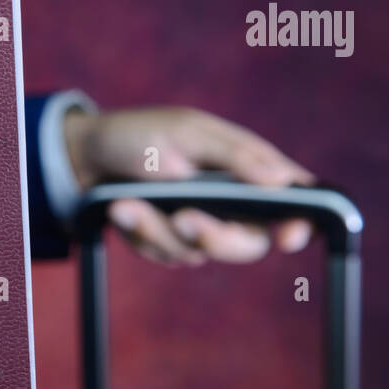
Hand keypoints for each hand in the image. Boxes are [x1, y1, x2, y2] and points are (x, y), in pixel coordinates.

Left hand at [63, 106, 315, 265]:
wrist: (86, 156)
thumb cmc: (141, 134)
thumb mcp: (186, 133)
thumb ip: (234, 157)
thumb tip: (281, 180)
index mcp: (249, 169)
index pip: (296, 202)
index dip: (302, 224)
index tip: (287, 238)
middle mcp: (232, 204)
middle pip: (249, 244)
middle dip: (215, 237)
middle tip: (182, 219)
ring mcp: (200, 226)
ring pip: (197, 252)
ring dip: (156, 228)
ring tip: (124, 201)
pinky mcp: (169, 243)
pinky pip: (163, 254)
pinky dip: (138, 232)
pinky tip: (119, 208)